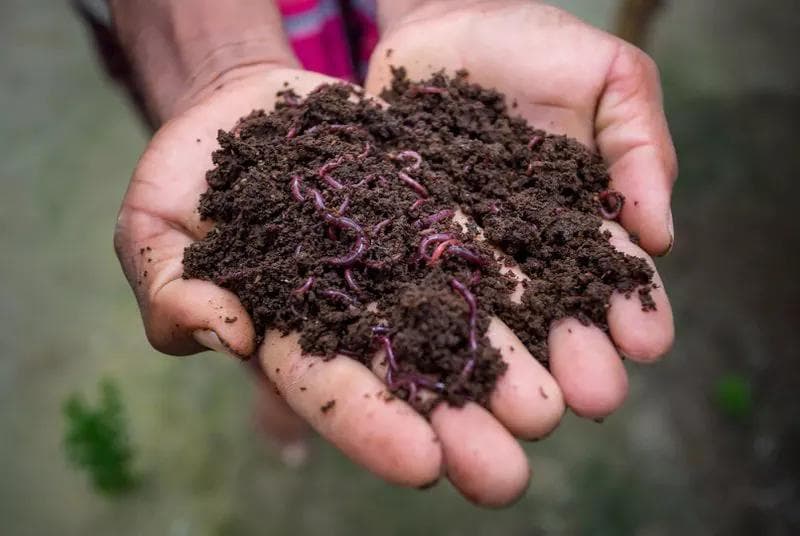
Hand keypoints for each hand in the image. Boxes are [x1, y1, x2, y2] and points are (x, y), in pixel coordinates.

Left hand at [355, 0, 676, 503]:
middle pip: (548, 309)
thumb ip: (638, 147)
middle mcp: (519, 248)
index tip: (646, 343)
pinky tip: (430, 362)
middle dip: (572, 353)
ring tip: (519, 405)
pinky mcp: (403, 234)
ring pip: (482, 311)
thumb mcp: (609, 79)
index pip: (609, 271)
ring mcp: (459, 245)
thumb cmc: (535, 46)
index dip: (630, 308)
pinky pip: (410, 276)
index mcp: (576, 220)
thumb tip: (661, 234)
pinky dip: (419, 319)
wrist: (444, 22)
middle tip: (589, 397)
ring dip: (503, 360)